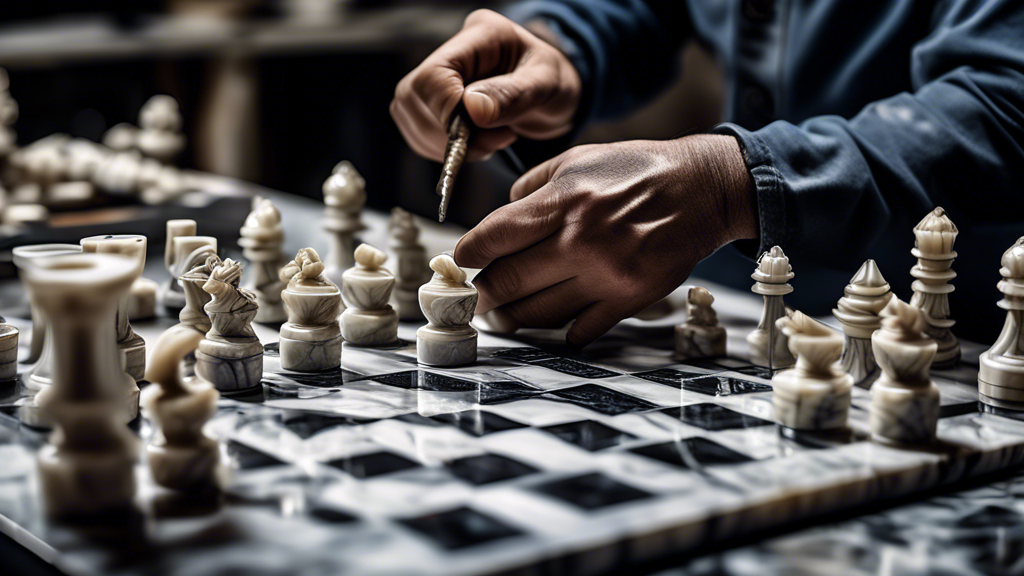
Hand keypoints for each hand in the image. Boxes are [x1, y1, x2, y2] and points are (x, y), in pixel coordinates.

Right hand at [390, 9, 581, 161]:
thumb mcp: (547, 85)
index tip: (481, 133)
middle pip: (413, 96)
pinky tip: (476, 145)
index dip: (447, 111)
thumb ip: (513, 95)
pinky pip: (417, 132)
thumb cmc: (555, 83)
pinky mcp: (430, 104)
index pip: (434, 75)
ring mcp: (435, 78)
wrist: (552, 95)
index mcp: (479, 36)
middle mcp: (449, 52)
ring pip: (409, 116)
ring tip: (490, 142)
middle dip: (448, 132)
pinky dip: (443, 149)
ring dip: (445, 144)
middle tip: (493, 142)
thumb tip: (472, 110)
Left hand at [454, 135, 756, 346]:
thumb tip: (499, 221)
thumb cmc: (637, 171)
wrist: (702, 190)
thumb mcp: (578, 159)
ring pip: (537, 313)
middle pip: (507, 282)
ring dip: (512, 317)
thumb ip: (532, 188)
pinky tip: (551, 320)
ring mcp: (606, 276)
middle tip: (476, 296)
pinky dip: (559, 329)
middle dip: (482, 293)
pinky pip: (578, 329)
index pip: (493, 237)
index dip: (468, 253)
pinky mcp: (629, 300)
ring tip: (503, 313)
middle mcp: (581, 240)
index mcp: (564, 200)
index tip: (463, 260)